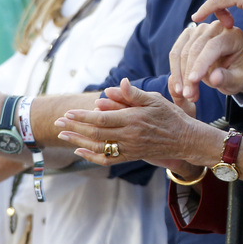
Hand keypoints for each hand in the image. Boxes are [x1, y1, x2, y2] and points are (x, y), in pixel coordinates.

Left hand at [56, 78, 213, 169]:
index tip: (68, 113)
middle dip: (74, 128)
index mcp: (134, 119)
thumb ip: (134, 94)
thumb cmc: (170, 115)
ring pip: (98, 147)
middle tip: (57, 123)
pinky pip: (107, 159)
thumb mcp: (155, 99)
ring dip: (77, 142)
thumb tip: (118, 84)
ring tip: (62, 136)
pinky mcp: (131, 156)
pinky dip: (91, 157)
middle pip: (95, 133)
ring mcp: (129, 148)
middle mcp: (129, 136)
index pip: (102, 118)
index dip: (83, 117)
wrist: (185, 139)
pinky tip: (79, 151)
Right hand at [167, 19, 242, 101]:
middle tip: (189, 95)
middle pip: (196, 49)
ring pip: (183, 52)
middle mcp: (217, 27)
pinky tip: (179, 86)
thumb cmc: (236, 74)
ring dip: (181, 75)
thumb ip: (227, 78)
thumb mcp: (237, 80)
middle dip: (189, 74)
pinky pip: (175, 52)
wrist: (230, 69)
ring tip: (186, 94)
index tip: (193, 81)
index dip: (201, 63)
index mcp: (234, 35)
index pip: (213, 46)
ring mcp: (201, 29)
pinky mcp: (188, 34)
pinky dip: (175, 70)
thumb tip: (215, 77)